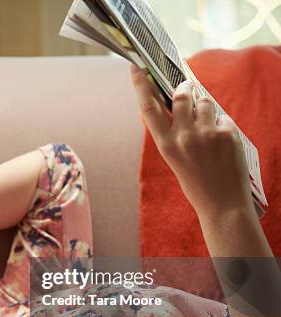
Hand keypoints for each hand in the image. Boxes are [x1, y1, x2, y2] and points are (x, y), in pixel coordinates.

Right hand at [130, 64, 254, 219]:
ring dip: (206, 109)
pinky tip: (223, 145)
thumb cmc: (196, 181)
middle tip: (188, 87)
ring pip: (205, 103)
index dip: (140, 85)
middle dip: (185, 89)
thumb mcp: (175, 157)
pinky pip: (223, 118)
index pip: (149, 108)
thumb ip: (175, 132)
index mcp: (165, 144)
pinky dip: (223, 127)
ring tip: (209, 130)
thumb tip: (181, 103)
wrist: (222, 203)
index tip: (136, 67)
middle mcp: (183, 137)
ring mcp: (206, 134)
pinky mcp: (226, 134)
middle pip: (181, 97)